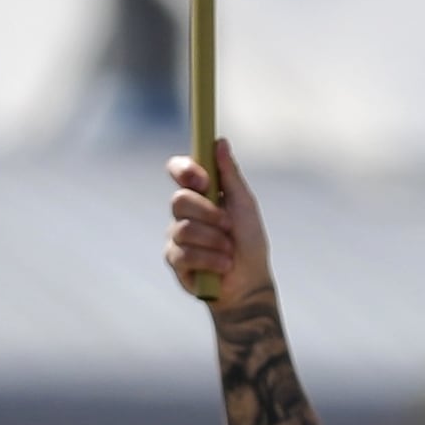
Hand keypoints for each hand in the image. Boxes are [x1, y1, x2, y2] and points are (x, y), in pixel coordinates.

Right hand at [166, 140, 274, 312]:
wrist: (249, 282)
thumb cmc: (249, 241)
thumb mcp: (244, 205)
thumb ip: (230, 175)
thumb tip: (220, 142)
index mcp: (200, 193)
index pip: (179, 170)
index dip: (186, 171)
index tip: (204, 180)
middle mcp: (184, 212)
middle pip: (179, 200)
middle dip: (209, 214)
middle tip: (229, 225)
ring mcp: (176, 236)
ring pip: (184, 229)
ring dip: (215, 241)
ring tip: (230, 251)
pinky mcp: (174, 260)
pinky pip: (183, 254)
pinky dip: (209, 260)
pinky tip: (223, 266)